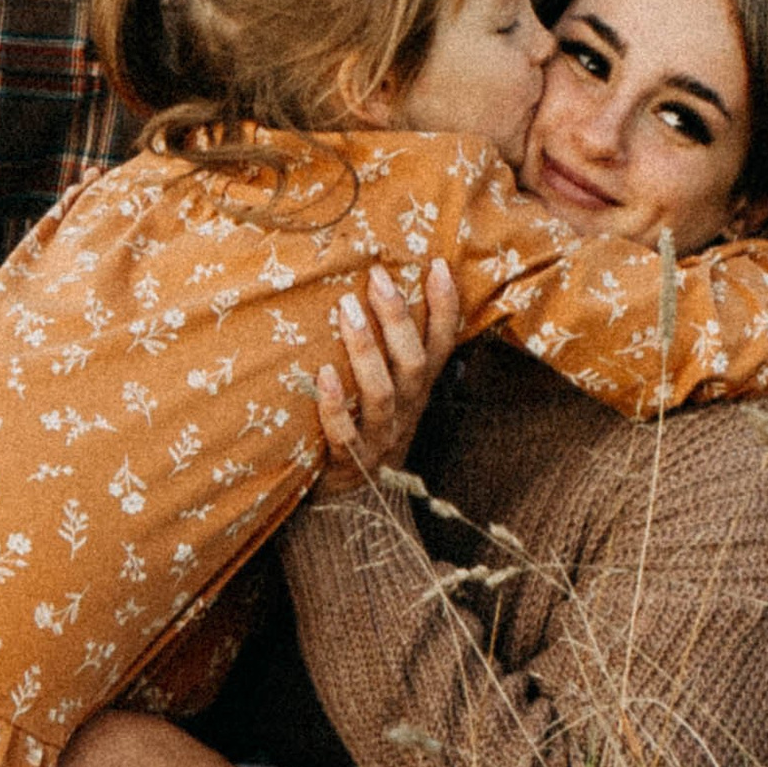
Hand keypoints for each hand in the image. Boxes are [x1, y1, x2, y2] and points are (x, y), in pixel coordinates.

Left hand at [315, 259, 460, 487]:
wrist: (355, 503)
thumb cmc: (368, 426)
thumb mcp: (392, 389)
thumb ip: (392, 348)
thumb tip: (380, 284)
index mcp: (419, 388)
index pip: (442, 343)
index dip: (445, 307)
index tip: (436, 264)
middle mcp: (407, 410)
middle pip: (413, 362)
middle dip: (397, 318)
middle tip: (377, 276)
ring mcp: (380, 437)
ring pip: (382, 393)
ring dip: (365, 350)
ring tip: (346, 309)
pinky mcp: (350, 461)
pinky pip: (344, 435)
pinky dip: (335, 405)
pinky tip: (323, 374)